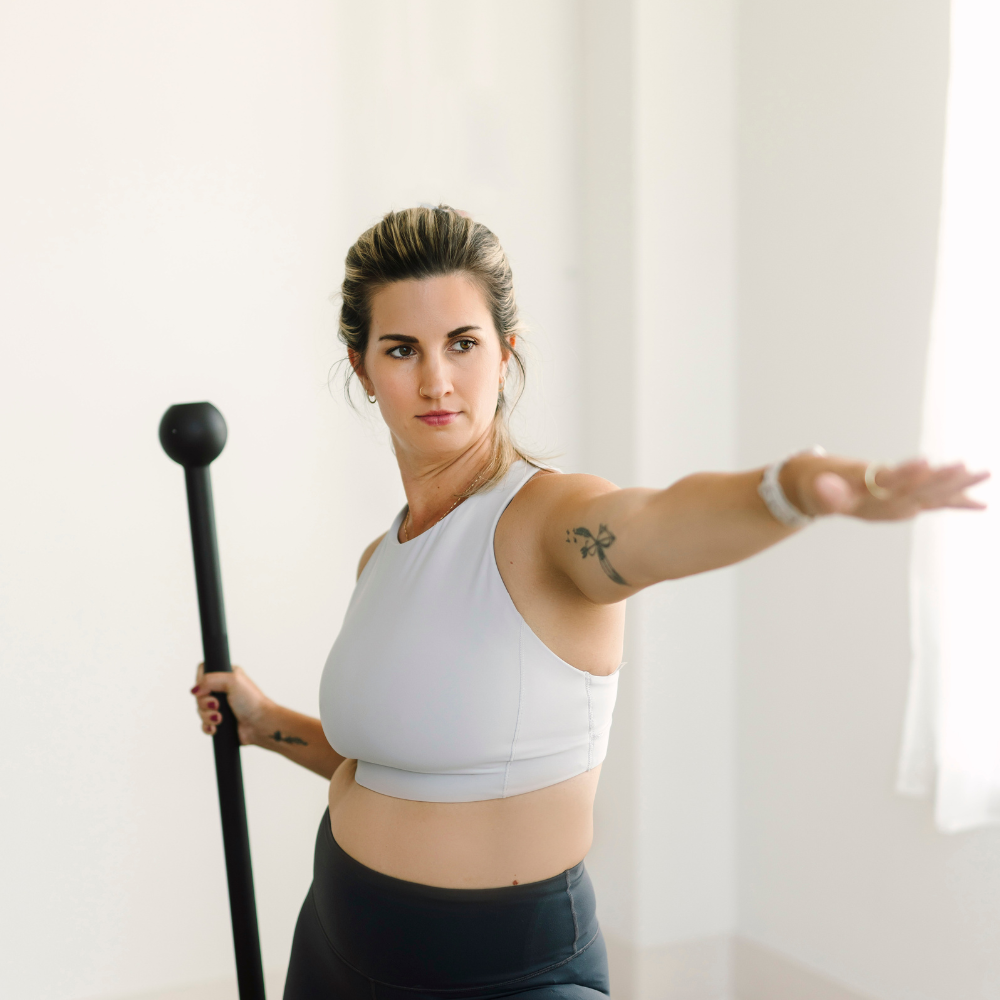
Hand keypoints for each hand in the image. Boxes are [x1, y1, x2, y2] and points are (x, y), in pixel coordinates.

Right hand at [191, 663, 272, 745]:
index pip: (203, 672)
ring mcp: (220, 707)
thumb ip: (210, 680)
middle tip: (217, 705)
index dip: (201, 681)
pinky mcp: (219, 722)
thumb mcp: (232, 681)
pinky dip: (208, 726)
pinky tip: (216, 728)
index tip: (207, 688)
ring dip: (207, 716)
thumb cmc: (251, 701)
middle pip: (198, 694)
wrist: (260, 724)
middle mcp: (222, 690)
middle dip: (205, 702)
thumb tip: (194, 690)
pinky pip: (204, 724)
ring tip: (220, 718)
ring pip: (200, 710)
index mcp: (226, 676)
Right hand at [794, 457, 988, 520]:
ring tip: (983, 473)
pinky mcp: (901, 504)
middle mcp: (886, 504)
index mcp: (864, 496)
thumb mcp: (813, 488)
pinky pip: (932, 504)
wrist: (812, 498)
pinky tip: (980, 503)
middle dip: (943, 480)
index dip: (905, 474)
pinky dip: (955, 502)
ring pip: (931, 496)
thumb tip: (825, 487)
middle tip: (967, 467)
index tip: (925, 462)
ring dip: (957, 486)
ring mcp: (896, 507)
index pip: (886, 482)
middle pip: (917, 491)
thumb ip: (824, 493)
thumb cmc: (812, 486)